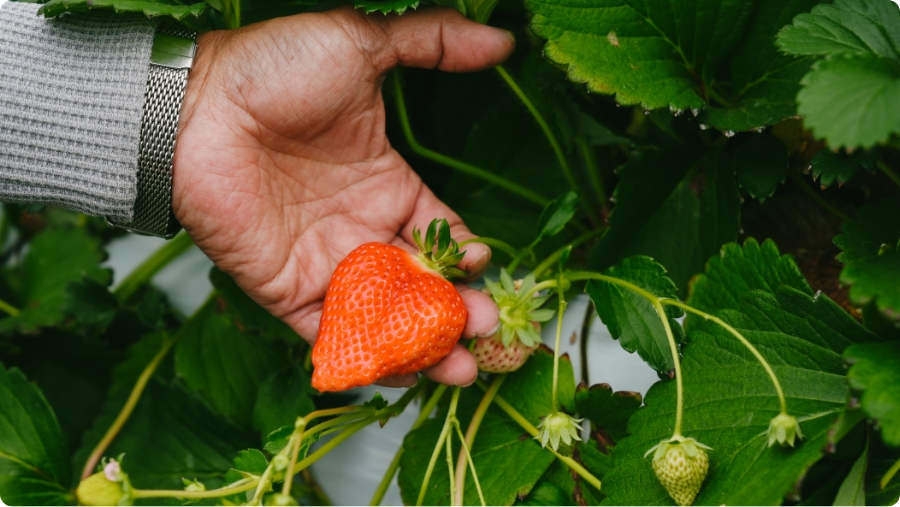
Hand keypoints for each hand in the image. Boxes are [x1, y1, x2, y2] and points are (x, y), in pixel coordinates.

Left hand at [172, 7, 513, 387]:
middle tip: (484, 333)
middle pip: (420, 285)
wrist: (197, 106)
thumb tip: (501, 39)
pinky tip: (401, 373)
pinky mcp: (285, 291)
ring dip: (422, 347)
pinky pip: (329, 334)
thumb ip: (435, 42)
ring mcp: (324, 263)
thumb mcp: (363, 46)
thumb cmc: (275, 71)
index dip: (466, 257)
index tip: (483, 268)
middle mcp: (360, 229)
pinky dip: (363, 357)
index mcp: (385, 183)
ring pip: (383, 318)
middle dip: (455, 312)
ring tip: (459, 370)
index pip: (440, 232)